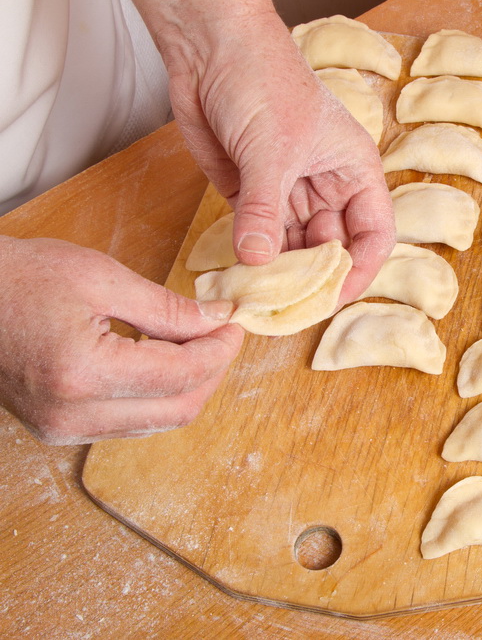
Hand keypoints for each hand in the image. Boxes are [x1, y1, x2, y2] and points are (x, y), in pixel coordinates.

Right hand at [0, 237, 243, 444]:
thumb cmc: (18, 278)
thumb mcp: (101, 279)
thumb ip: (166, 308)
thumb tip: (216, 321)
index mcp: (83, 374)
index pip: (181, 375)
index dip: (219, 351)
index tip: (233, 326)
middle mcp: (73, 414)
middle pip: (177, 410)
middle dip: (211, 373)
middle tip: (221, 336)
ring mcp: (62, 429)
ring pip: (157, 423)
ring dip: (187, 387)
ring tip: (193, 344)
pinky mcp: (58, 429)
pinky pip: (129, 423)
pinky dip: (156, 396)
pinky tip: (160, 361)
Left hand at [119, 0, 395, 303]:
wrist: (210, 49)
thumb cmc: (262, 79)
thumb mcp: (271, 148)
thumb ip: (265, 209)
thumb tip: (257, 261)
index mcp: (354, 171)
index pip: (373, 233)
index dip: (360, 269)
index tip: (335, 296)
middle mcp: (326, 187)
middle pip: (332, 247)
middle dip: (314, 276)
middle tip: (290, 306)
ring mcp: (288, 192)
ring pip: (293, 247)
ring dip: (279, 271)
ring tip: (261, 296)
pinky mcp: (251, 195)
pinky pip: (258, 236)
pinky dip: (251, 257)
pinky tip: (241, 276)